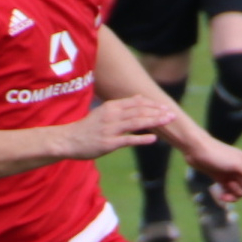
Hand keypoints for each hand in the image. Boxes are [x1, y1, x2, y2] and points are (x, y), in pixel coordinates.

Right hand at [60, 95, 175, 159]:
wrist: (69, 140)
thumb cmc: (87, 127)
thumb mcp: (103, 111)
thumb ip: (122, 105)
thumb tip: (138, 97)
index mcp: (111, 107)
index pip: (136, 103)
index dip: (152, 105)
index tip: (165, 107)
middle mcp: (112, 116)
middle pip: (139, 111)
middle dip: (157, 112)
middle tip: (172, 114)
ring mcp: (110, 129)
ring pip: (136, 123)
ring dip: (154, 122)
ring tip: (167, 122)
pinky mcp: (109, 143)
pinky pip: (128, 140)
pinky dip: (142, 139)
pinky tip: (154, 139)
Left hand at [185, 141, 241, 201]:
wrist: (196, 151)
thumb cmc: (217, 155)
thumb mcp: (235, 164)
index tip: (235, 181)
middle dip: (239, 191)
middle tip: (229, 184)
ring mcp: (232, 174)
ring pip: (239, 191)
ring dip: (232, 195)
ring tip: (223, 194)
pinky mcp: (222, 178)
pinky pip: (229, 191)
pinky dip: (227, 195)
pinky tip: (221, 196)